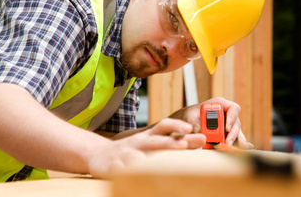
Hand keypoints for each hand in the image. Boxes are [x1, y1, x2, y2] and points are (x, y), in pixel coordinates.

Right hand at [88, 118, 205, 177]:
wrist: (99, 155)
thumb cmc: (132, 150)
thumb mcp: (151, 143)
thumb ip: (174, 141)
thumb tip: (202, 139)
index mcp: (149, 137)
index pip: (164, 126)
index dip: (176, 126)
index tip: (190, 128)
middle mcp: (138, 143)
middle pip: (155, 140)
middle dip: (169, 141)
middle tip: (184, 144)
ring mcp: (125, 154)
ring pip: (135, 155)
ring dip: (145, 157)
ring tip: (154, 159)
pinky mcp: (111, 167)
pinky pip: (118, 169)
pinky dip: (124, 171)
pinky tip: (130, 174)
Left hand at [171, 97, 253, 148]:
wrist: (189, 121)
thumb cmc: (190, 115)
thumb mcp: (190, 117)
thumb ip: (193, 122)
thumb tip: (198, 130)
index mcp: (220, 104)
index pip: (233, 108)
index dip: (232, 118)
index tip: (226, 128)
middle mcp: (227, 114)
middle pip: (236, 123)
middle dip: (233, 134)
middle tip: (227, 143)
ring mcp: (228, 124)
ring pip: (237, 132)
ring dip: (236, 141)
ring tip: (234, 148)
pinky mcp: (228, 134)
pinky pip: (236, 139)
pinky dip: (239, 144)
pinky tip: (245, 148)